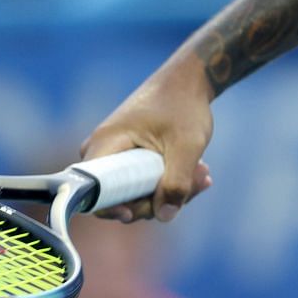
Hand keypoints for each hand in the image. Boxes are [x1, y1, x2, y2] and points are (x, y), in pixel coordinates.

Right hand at [82, 60, 215, 221]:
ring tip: (204, 172)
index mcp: (105, 145)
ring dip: (170, 189)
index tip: (139, 212)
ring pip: (135, 193)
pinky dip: (169, 182)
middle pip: (119, 198)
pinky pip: (142, 183)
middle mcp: (101, 152)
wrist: (188, 81)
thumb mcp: (186, 145)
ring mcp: (114, 157)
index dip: (113, 210)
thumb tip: (164, 216)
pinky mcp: (128, 160)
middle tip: (198, 182)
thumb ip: (177, 182)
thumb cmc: (184, 105)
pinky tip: (198, 173)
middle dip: (159, 197)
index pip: (94, 193)